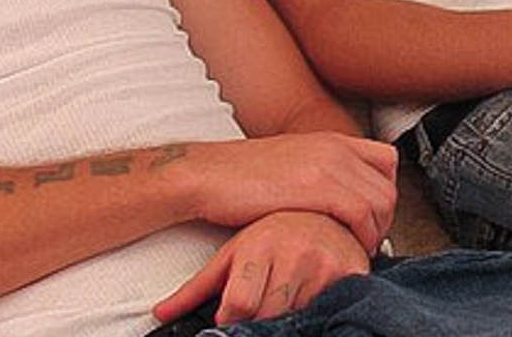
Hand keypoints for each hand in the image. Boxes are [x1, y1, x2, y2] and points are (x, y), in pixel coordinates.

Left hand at [155, 210, 369, 325]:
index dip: (234, 317)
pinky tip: (314, 292)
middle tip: (263, 300)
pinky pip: (332, 306)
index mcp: (259, 247)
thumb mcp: (231, 254)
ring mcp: (324, 262)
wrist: (318, 195)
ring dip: (293, 312)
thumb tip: (159, 314)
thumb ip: (196, 288)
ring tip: (289, 291)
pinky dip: (322, 306)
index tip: (235, 313)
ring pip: (301, 314)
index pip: (241, 305)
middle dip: (262, 316)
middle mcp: (293, 253)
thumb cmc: (270, 228)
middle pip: (269, 314)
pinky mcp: (352, 269)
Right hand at [188, 134, 397, 251]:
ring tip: (356, 249)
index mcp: (331, 140)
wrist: (206, 175)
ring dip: (375, 232)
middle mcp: (335, 148)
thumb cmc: (241, 178)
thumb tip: (340, 199)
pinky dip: (362, 237)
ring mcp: (327, 165)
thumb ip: (321, 172)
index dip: (385, 192)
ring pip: (380, 202)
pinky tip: (345, 249)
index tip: (372, 217)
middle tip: (366, 241)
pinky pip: (361, 214)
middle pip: (387, 186)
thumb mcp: (291, 163)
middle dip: (384, 219)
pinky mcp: (316, 187)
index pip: (387, 160)